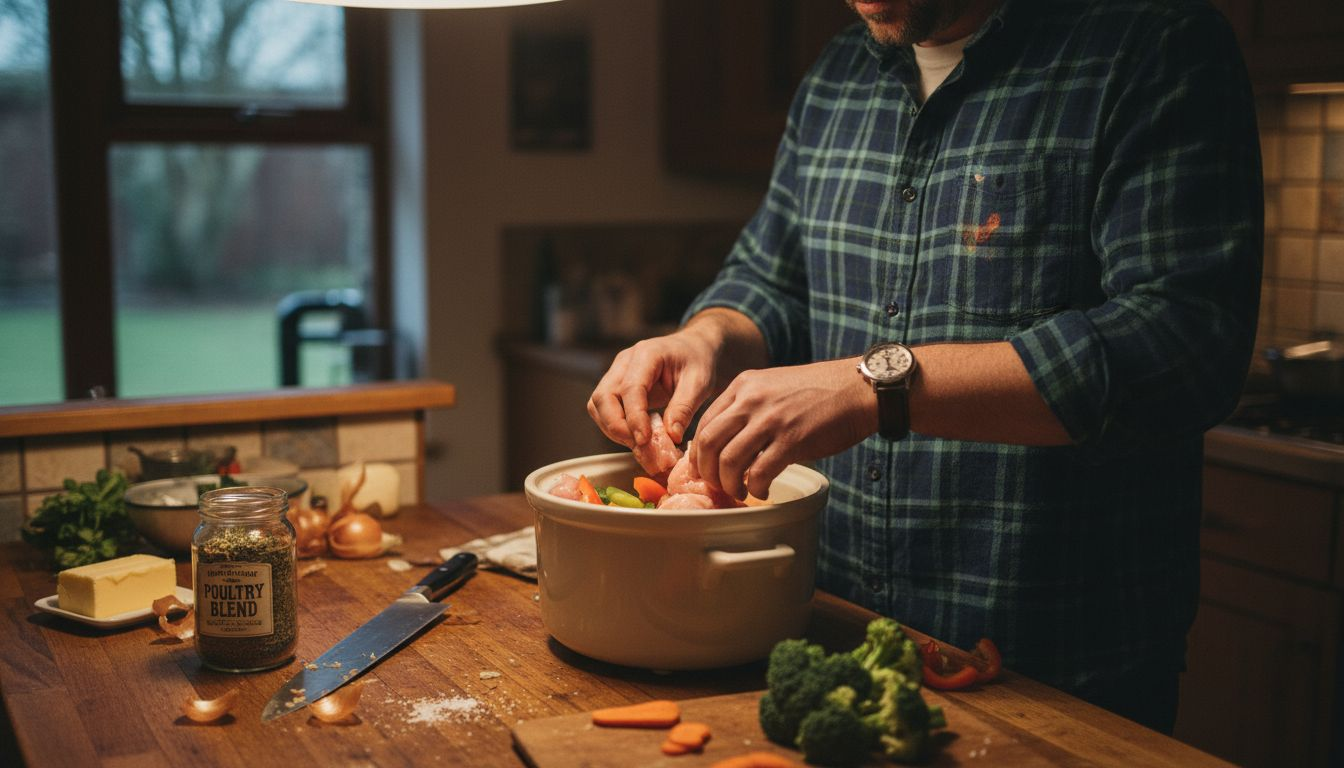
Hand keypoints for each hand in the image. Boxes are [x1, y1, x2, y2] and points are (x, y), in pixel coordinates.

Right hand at [587, 329, 714, 448]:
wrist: (693, 348)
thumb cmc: (697, 361)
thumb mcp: (700, 382)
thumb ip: (685, 408)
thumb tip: (672, 437)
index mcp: (647, 354)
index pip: (630, 388)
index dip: (634, 417)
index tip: (644, 441)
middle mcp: (625, 362)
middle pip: (603, 397)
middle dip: (617, 427)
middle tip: (640, 447)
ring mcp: (616, 373)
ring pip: (598, 405)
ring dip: (614, 430)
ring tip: (640, 447)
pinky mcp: (615, 386)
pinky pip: (605, 410)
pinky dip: (616, 428)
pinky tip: (637, 438)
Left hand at [692, 357, 876, 499]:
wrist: (856, 389)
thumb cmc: (818, 392)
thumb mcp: (773, 386)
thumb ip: (748, 407)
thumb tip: (728, 442)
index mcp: (743, 386)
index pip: (704, 422)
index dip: (698, 452)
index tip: (704, 469)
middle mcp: (751, 400)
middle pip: (708, 442)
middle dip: (706, 472)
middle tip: (716, 485)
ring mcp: (771, 419)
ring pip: (728, 461)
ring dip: (729, 484)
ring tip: (739, 491)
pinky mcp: (792, 440)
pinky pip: (758, 473)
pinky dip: (755, 489)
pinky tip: (762, 491)